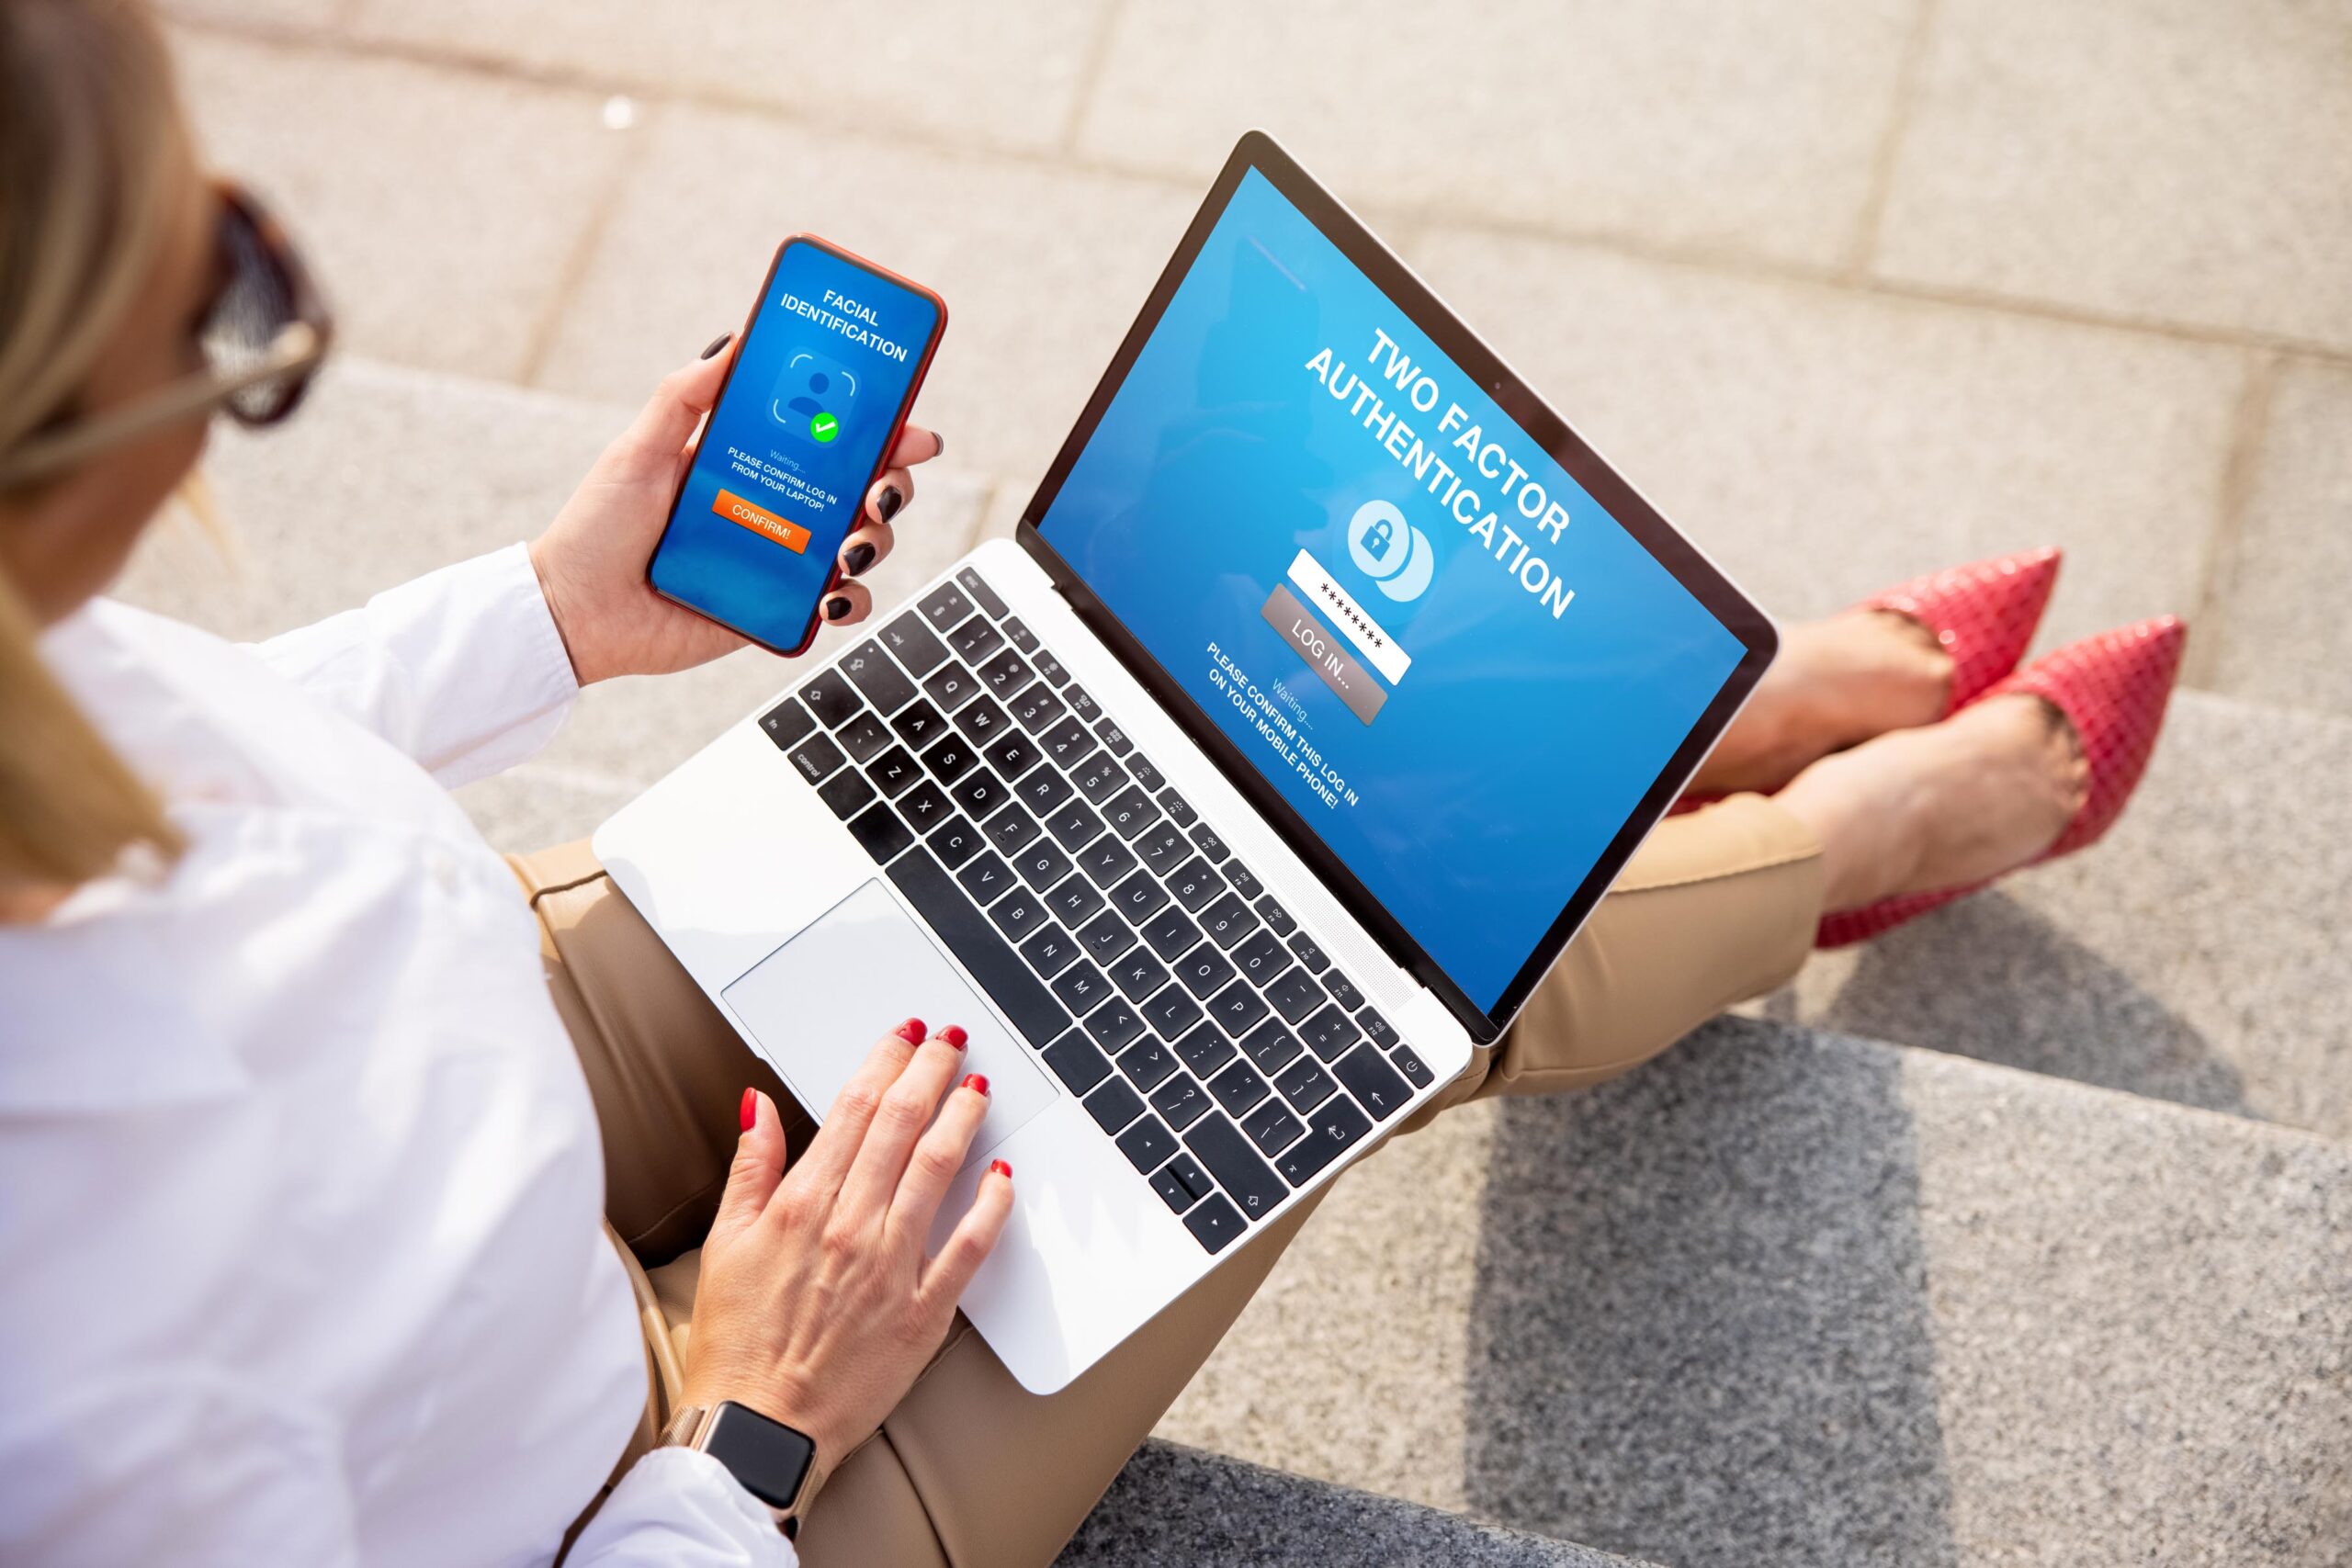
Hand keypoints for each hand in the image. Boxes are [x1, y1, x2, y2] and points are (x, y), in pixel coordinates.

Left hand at [528, 337, 946, 683]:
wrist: (573, 611)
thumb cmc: (598, 529)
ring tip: (851, 545)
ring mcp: (784, 560)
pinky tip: (832, 596)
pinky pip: (839, 606)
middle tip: (881, 486)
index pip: (831, 435)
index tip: (903, 418)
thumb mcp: (638, 449)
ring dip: (877, 539)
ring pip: (864, 542)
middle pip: (865, 486)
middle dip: (893, 481)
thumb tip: (734, 343)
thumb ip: (683, 395)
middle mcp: (779, 508)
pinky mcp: (778, 611)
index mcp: (754, 461)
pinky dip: (853, 601)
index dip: (877, 425)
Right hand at [680, 1019, 1012, 1483]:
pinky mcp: (922, 1312)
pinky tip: (1002, 1176)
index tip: (905, 1036)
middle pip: (901, 1126)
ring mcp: (890, 1268)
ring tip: (979, 1085)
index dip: (885, 1062)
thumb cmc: (738, 1344)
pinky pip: (968, 1248)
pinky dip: (990, 1207)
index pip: (854, 1110)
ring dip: (962, 1119)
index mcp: (801, 1205)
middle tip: (952, 1041)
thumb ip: (752, 1167)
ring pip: (937, 1171)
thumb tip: (760, 1105)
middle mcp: (849, 1227)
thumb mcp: (724, 1243)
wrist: (759, 1430)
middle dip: (931, 1072)